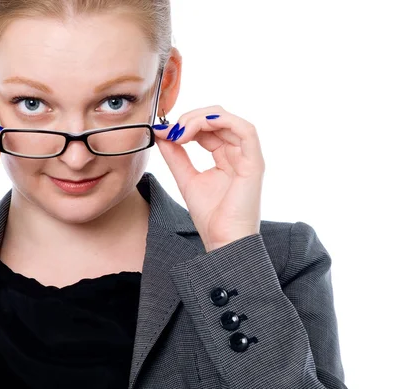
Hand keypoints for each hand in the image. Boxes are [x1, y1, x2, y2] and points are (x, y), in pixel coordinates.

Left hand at [155, 106, 264, 251]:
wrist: (224, 241)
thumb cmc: (211, 217)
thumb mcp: (186, 179)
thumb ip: (175, 156)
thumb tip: (162, 133)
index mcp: (225, 157)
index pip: (208, 128)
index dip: (186, 123)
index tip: (164, 131)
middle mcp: (238, 154)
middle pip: (218, 119)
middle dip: (191, 118)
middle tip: (171, 130)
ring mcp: (248, 157)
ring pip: (229, 120)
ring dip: (202, 118)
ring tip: (182, 130)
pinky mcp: (255, 162)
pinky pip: (246, 130)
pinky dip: (222, 121)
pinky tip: (200, 127)